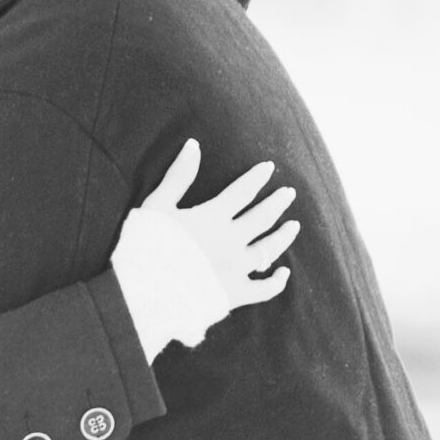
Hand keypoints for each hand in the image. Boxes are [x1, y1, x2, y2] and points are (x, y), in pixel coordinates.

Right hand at [110, 141, 300, 361]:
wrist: (146, 293)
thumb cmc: (145, 247)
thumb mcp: (157, 206)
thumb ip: (178, 176)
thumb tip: (193, 145)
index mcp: (213, 217)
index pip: (242, 191)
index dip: (257, 178)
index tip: (269, 168)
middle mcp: (231, 240)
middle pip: (262, 217)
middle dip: (278, 202)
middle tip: (289, 194)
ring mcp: (236, 268)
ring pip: (269, 249)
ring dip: (283, 236)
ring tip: (293, 226)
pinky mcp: (235, 294)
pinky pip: (264, 289)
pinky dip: (277, 281)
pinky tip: (284, 273)